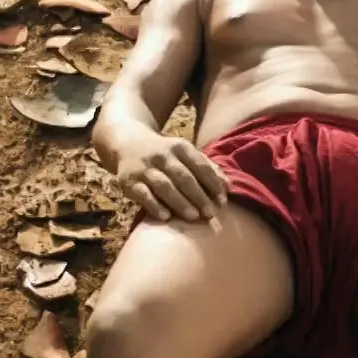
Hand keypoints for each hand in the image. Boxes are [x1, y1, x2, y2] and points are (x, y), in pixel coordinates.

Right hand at [114, 133, 229, 222]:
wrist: (127, 141)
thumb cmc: (165, 153)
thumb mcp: (184, 152)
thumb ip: (207, 168)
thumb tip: (230, 187)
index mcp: (179, 146)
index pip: (200, 165)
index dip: (213, 183)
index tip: (223, 201)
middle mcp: (161, 155)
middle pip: (183, 177)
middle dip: (199, 195)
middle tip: (211, 213)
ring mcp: (143, 168)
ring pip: (164, 185)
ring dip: (180, 202)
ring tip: (193, 217)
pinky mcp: (128, 180)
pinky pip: (142, 194)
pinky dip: (154, 205)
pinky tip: (166, 217)